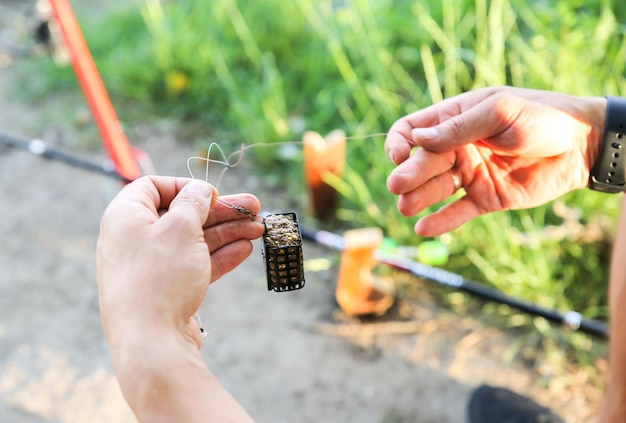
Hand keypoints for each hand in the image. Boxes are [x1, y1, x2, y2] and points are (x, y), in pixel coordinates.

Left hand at [97, 176, 260, 421]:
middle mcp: (134, 239)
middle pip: (182, 215)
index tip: (211, 194)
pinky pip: (193, 265)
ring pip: (193, 241)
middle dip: (221, 211)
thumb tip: (199, 189)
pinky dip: (218, 256)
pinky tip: (244, 249)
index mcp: (126, 216)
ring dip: (227, 233)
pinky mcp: (165, 290)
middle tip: (253, 207)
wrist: (151, 342)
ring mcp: (150, 267)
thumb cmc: (160, 278)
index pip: (153, 186)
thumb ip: (194, 202)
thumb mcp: (182, 227)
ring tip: (259, 228)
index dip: (185, 186)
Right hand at [385, 86, 606, 235]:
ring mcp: (471, 175)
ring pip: (435, 189)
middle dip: (407, 175)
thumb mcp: (500, 112)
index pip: (412, 130)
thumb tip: (418, 139)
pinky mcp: (486, 199)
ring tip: (406, 208)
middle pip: (421, 163)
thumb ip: (459, 128)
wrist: (583, 145)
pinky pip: (458, 212)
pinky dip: (441, 222)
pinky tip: (423, 229)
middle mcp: (458, 148)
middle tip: (398, 187)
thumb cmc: (543, 117)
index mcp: (456, 119)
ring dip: (418, 199)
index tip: (398, 156)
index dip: (399, 143)